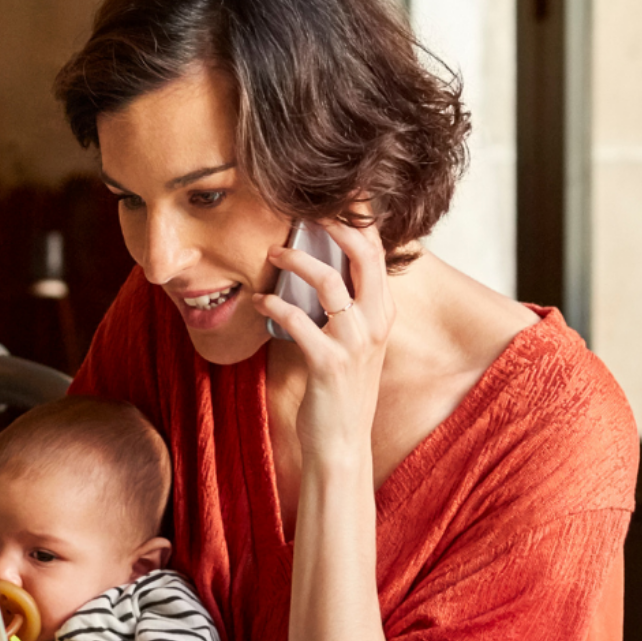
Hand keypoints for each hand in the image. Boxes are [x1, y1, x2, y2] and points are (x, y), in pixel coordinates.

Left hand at [252, 210, 396, 463]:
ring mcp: (355, 343)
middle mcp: (376, 322)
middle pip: (365, 254)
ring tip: (271, 254)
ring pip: (330, 282)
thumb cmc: (339, 390)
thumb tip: (315, 268)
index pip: (378, 252)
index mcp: (383, 312)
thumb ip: (342, 306)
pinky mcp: (329, 364)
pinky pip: (299, 321)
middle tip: (303, 210)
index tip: (332, 196)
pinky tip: (258, 303)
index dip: (358, 219)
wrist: (340, 444)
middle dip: (335, 224)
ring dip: (296, 262)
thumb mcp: (350, 342)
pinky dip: (274, 306)